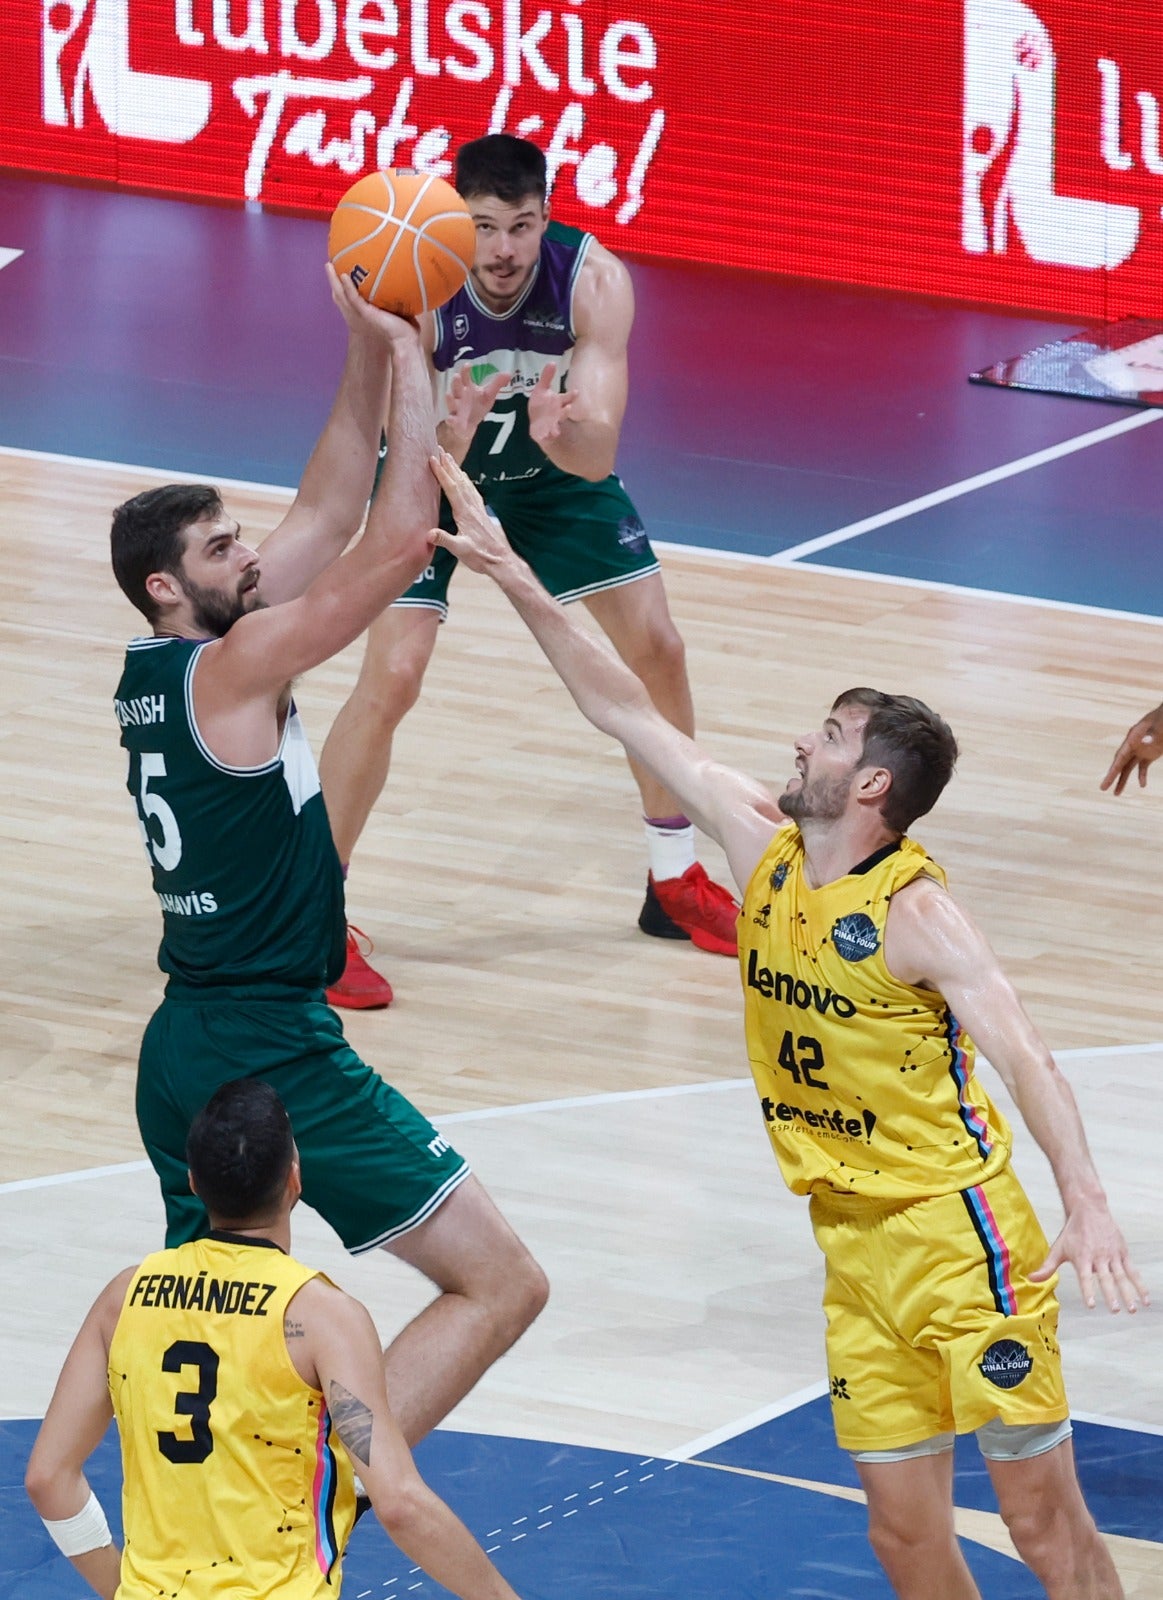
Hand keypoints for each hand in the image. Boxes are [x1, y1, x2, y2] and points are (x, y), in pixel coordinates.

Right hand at [325, 263, 419, 347]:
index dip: (344, 284)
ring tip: (329, 265)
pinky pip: (354, 298)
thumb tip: (406, 276)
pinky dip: (348, 287)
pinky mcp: (365, 313)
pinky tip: (343, 276)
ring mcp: (362, 312)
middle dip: (333, 279)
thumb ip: (396, 293)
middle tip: (328, 263)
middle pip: (342, 293)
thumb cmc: (405, 327)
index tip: (340, 269)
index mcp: (367, 309)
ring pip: (343, 294)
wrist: (405, 341)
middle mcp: (361, 310)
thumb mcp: (398, 306)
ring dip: (335, 280)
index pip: (351, 295)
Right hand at [427, 451, 515, 575]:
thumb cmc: (481, 556)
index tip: (432, 458)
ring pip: (466, 484)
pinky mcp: (482, 514)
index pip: (451, 487)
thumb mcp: (460, 550)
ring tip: (450, 459)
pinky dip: (467, 482)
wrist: (501, 561)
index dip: (441, 472)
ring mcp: (478, 509)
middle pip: (459, 480)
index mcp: (465, 513)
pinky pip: (473, 492)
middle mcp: (472, 507)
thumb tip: (429, 534)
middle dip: (448, 465)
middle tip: (440, 449)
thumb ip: (445, 540)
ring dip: (457, 470)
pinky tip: (465, 480)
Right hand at [441, 366, 510, 451]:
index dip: (465, 371)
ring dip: (449, 399)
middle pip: (456, 388)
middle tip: (457, 376)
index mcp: (467, 388)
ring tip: (448, 394)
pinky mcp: (455, 421)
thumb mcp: (488, 395)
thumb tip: (508, 373)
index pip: (465, 377)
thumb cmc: (477, 406)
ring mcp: (455, 409)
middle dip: (456, 383)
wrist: (469, 425)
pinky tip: (450, 419)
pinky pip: (451, 420)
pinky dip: (451, 420)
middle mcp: (459, 397)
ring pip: (451, 403)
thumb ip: (496, 384)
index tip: (467, 365)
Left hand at [527, 363, 576, 446]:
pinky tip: (544, 438)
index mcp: (559, 402)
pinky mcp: (545, 434)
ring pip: (556, 426)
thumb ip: (547, 377)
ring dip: (556, 428)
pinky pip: (546, 436)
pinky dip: (546, 437)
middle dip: (565, 411)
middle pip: (563, 413)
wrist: (537, 423)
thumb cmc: (542, 405)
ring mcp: (552, 424)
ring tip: (556, 431)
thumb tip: (552, 361)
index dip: (571, 395)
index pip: (567, 398)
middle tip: (568, 408)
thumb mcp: (542, 389)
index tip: (576, 392)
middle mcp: (557, 414)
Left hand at [1030, 1201, 1147, 1312]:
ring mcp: (1112, 1255)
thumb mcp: (1058, 1248)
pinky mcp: (1122, 1252)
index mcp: (1082, 1257)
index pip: (1084, 1277)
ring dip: (1128, 1293)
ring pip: (1122, 1276)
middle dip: (1111, 1294)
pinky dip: (1140, 1285)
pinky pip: (1133, 1271)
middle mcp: (1098, 1257)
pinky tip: (1145, 1299)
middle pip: (1106, 1278)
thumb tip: (1031, 1279)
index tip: (1091, 1305)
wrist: (1089, 1210)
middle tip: (1115, 1310)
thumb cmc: (1072, 1232)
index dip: (1087, 1290)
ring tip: (1132, 1309)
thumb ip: (1047, 1267)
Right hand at [1101, 701, 1162, 793]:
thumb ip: (1152, 734)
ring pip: (1128, 767)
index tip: (1105, 782)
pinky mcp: (1149, 754)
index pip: (1120, 757)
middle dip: (1112, 776)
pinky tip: (1143, 785)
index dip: (1112, 771)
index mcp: (1132, 738)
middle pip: (1120, 763)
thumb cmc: (1162, 720)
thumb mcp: (1159, 727)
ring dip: (1123, 779)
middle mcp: (1133, 745)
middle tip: (1103, 788)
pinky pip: (1142, 767)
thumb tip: (1144, 742)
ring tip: (1116, 794)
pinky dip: (1142, 775)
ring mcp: (1140, 750)